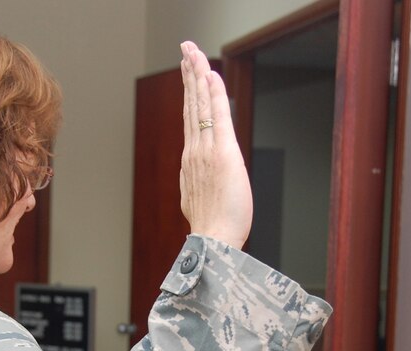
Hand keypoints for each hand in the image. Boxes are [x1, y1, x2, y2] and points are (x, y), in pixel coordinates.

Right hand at [179, 41, 252, 249]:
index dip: (188, 94)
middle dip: (188, 74)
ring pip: (200, 105)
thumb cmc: (212, 227)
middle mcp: (195, 152)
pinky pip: (217, 116)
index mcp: (190, 162)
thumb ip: (195, 182)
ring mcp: (206, 151)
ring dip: (198, 75)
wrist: (214, 240)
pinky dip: (213, 94)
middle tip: (186, 49)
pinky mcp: (223, 153)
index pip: (190, 119)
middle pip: (190, 105)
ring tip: (194, 52)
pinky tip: (212, 75)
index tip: (188, 73)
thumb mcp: (197, 200)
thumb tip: (195, 176)